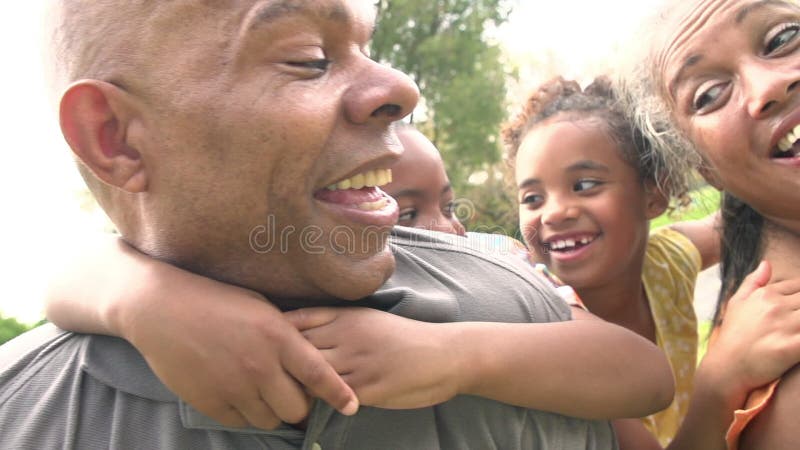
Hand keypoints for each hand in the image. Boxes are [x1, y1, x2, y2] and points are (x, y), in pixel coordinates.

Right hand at [120, 277, 357, 428]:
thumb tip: (307, 357)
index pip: (319, 374)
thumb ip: (285, 334)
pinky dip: (244, 414)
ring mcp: (233, 386)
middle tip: (293, 397)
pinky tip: (238, 395)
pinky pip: (239, 421)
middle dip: (300, 406)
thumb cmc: (215, 300)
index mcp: (277, 337)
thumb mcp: (260, 307)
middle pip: (297, 408)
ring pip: (269, 420)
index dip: (339, 394)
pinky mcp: (209, 401)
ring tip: (263, 395)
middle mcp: (260, 365)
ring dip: (272, 412)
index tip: (351, 406)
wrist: (161, 308)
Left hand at [285, 307, 460, 408]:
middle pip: (296, 347)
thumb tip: (300, 335)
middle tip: (268, 373)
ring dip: (297, 386)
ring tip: (286, 394)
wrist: (446, 353)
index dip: (277, 332)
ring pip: (309, 375)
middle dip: (280, 361)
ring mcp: (357, 362)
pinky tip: (314, 406)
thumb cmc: (405, 338)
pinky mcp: (367, 388)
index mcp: (348, 316)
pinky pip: (331, 396)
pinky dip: (320, 401)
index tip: (267, 341)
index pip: (298, 320)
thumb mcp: (370, 320)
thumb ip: (337, 324)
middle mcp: (348, 335)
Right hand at [704, 261, 799, 401]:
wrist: (727, 367)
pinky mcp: (792, 347)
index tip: (797, 309)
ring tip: (799, 329)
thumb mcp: (736, 303)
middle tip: (797, 322)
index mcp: (766, 295)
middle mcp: (776, 306)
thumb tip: (767, 263)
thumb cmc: (733, 336)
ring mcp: (785, 326)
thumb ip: (753, 282)